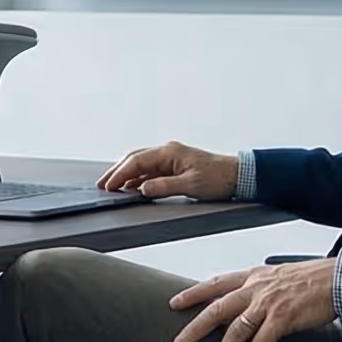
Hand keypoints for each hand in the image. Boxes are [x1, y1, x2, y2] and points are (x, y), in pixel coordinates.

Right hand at [97, 141, 238, 200]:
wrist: (238, 175)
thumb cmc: (218, 178)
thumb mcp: (191, 185)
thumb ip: (164, 187)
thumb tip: (142, 189)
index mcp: (169, 152)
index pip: (136, 161)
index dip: (119, 174)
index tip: (108, 185)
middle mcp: (168, 151)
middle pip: (135, 159)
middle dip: (117, 172)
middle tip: (103, 184)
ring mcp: (171, 158)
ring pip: (141, 164)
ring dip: (126, 175)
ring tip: (113, 186)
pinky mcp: (175, 166)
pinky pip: (151, 170)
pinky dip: (138, 178)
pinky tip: (133, 186)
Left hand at [170, 257, 336, 341]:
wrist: (339, 279)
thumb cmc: (314, 279)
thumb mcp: (279, 276)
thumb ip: (261, 287)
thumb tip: (248, 301)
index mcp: (254, 276)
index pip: (216, 283)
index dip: (194, 293)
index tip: (175, 302)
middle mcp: (256, 288)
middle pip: (217, 308)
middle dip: (196, 327)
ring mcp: (268, 303)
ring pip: (235, 330)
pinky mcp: (282, 319)